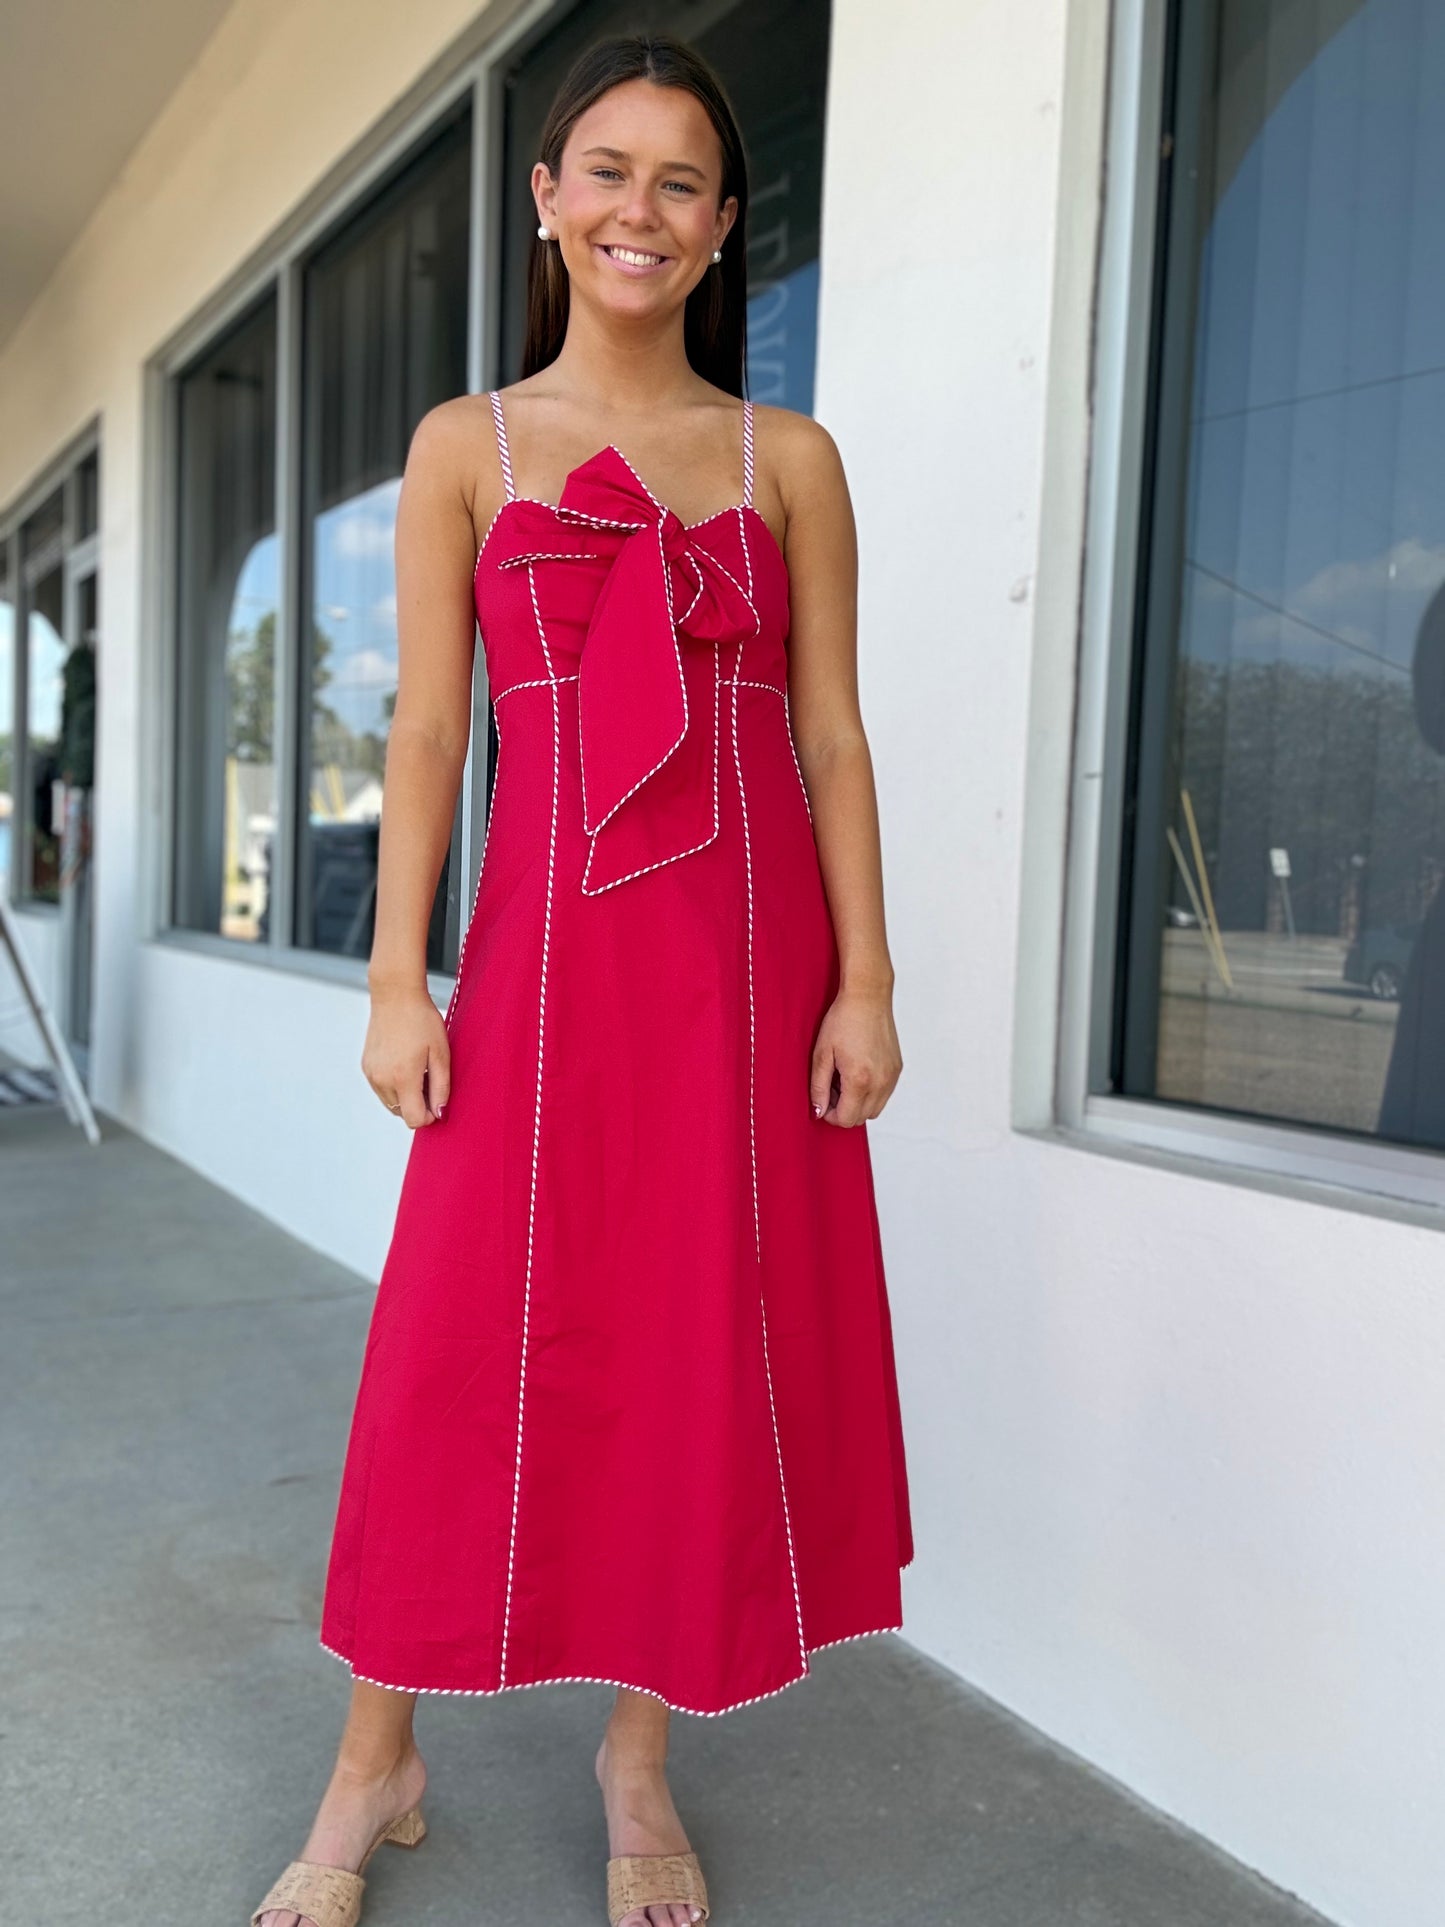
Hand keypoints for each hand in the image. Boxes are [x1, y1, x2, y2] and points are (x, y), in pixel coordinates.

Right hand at [362, 982, 449, 1127]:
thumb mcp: (440, 1053)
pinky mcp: (366, 1067)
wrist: (395, 996)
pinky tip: (404, 1064)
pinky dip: (394, 1086)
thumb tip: (439, 1113)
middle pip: (401, 1114)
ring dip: (405, 1097)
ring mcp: (371, 1074)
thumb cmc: (422, 1020)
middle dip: (418, 1105)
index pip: (413, 1119)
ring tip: (417, 1071)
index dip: (429, 1117)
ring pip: (390, 1104)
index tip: (438, 1103)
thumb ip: (441, 1087)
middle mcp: (382, 1080)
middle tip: (430, 1080)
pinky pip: (381, 1089)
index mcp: (402, 1078)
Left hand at [809, 986, 901, 1125]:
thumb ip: (819, 1087)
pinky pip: (884, 1095)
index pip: (846, 1119)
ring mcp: (891, 1077)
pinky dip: (870, 1092)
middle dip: (843, 1110)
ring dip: (858, 1103)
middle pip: (861, 1118)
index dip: (830, 1115)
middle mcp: (880, 1082)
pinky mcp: (897, 1069)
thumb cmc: (843, 1020)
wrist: (867, 997)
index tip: (823, 1101)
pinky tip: (858, 1072)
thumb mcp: (822, 1054)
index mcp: (859, 1080)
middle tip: (832, 1087)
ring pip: (875, 1109)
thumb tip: (818, 1111)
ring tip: (844, 1079)